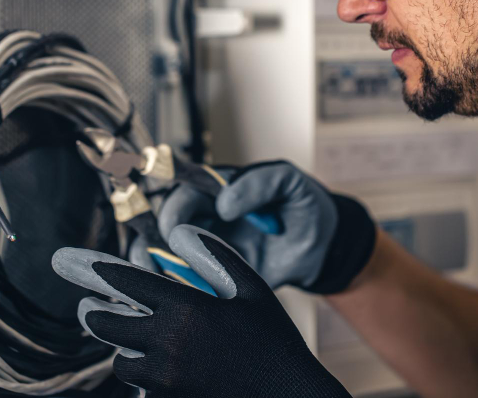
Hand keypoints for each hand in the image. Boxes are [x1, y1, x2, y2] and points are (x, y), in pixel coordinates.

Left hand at [52, 225, 351, 397]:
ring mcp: (166, 381)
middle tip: (89, 306)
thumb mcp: (252, 289)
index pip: (127, 283)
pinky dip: (144, 377)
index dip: (97, 271)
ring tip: (132, 340)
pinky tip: (158, 367)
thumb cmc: (274, 342)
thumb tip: (179, 233)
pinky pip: (142, 389)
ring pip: (121, 362)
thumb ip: (214, 255)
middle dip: (94, 313)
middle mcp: (168, 345)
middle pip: (107, 326)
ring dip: (122, 349)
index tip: (72, 262)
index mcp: (187, 310)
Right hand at [131, 160, 375, 292]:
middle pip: (164, 224)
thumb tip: (224, 203)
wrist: (323, 248)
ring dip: (154, 264)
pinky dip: (174, 286)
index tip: (174, 228)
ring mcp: (207, 246)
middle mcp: (206, 216)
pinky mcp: (214, 274)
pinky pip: (184, 279)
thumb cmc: (304, 206)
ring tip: (160, 279)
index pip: (183, 190)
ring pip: (163, 251)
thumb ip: (261, 182)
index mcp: (218, 189)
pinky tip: (178, 295)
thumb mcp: (290, 182)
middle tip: (165, 260)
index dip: (174, 207)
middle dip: (157, 241)